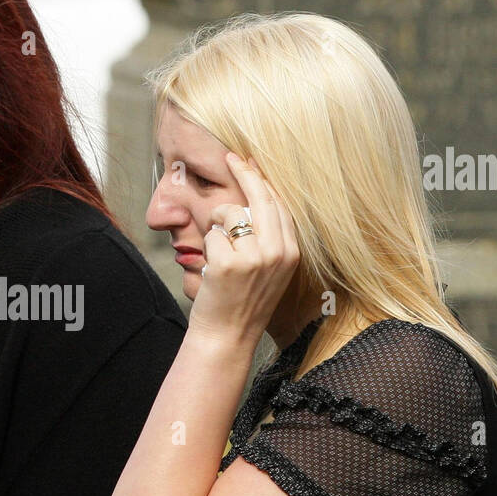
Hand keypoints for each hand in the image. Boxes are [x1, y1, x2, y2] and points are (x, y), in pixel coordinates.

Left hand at [187, 153, 299, 350]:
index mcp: (291, 253)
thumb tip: (253, 200)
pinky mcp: (228, 264)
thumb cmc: (242, 303)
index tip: (250, 162)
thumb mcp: (268, 271)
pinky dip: (205, 247)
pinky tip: (210, 269)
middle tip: (230, 157)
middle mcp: (278, 253)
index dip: (263, 180)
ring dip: (216, 225)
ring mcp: (254, 258)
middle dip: (244, 172)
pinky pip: (211, 235)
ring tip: (217, 253)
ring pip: (230, 213)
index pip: (279, 205)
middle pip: (260, 198)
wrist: (228, 338)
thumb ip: (267, 239)